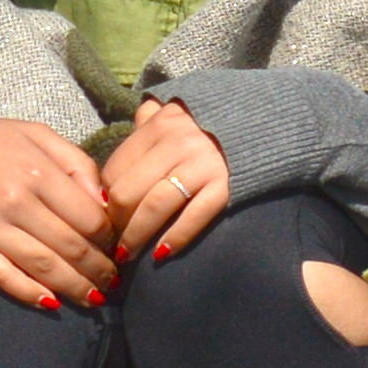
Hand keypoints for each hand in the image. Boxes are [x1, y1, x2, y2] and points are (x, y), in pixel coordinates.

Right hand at [0, 111, 117, 309]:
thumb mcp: (34, 134)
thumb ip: (76, 162)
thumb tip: (105, 202)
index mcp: (38, 171)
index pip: (90, 218)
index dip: (109, 238)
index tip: (117, 247)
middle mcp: (16, 200)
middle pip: (73, 247)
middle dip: (100, 271)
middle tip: (115, 283)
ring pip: (45, 267)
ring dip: (76, 288)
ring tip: (96, 298)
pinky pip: (3, 276)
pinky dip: (30, 293)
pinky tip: (52, 304)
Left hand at [98, 97, 240, 262]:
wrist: (263, 124)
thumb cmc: (211, 125)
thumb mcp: (176, 113)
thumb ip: (148, 120)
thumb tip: (128, 131)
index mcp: (158, 126)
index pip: (114, 171)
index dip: (105, 200)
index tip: (107, 217)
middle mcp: (176, 143)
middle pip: (127, 192)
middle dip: (116, 222)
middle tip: (115, 240)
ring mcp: (202, 165)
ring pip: (154, 207)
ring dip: (136, 237)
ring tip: (128, 254)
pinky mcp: (225, 185)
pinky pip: (194, 217)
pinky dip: (175, 238)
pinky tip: (162, 253)